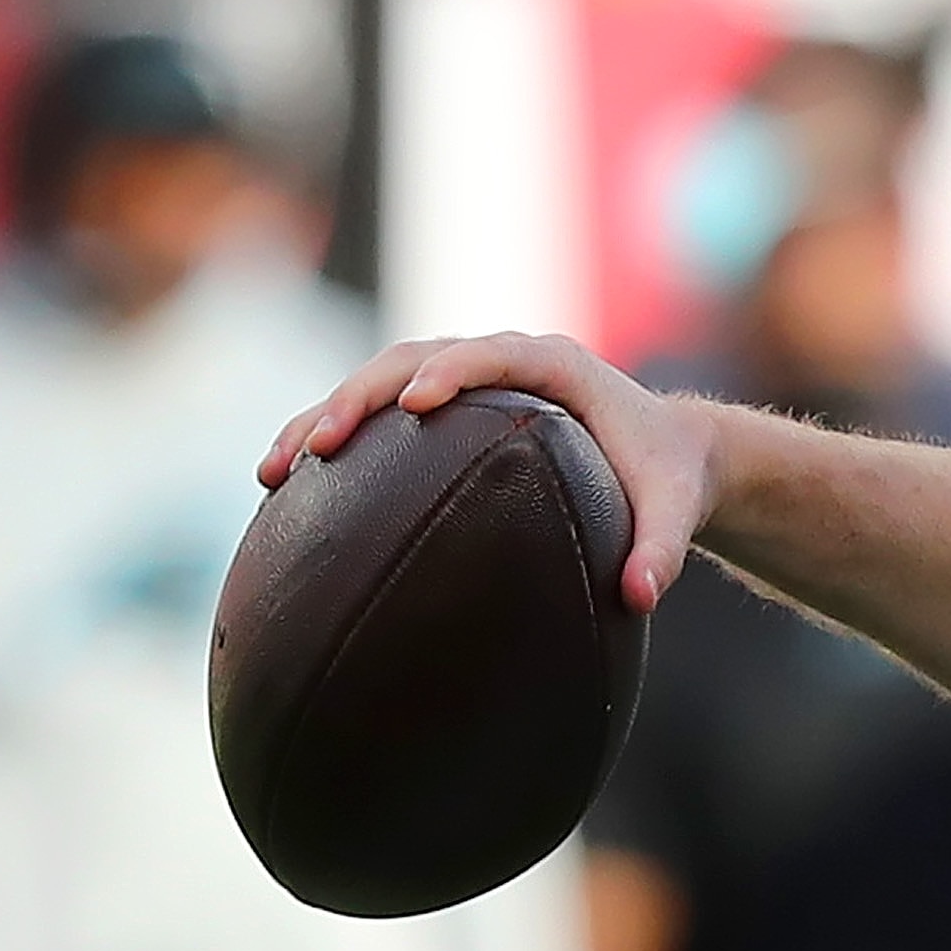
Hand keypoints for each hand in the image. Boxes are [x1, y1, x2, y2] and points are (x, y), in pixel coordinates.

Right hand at [260, 331, 715, 613]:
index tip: (416, 403)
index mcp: (559, 367)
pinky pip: (379, 414)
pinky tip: (285, 486)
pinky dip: (334, 440)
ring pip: (379, 380)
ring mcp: (469, 379)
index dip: (454, 370)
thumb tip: (639, 597)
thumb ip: (663, 549)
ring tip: (273, 470)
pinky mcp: (447, 407)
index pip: (495, 354)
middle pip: (415, 358)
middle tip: (319, 446)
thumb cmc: (671, 478)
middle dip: (361, 397)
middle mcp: (505, 360)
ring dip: (324, 416)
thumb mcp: (677, 511)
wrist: (670, 454)